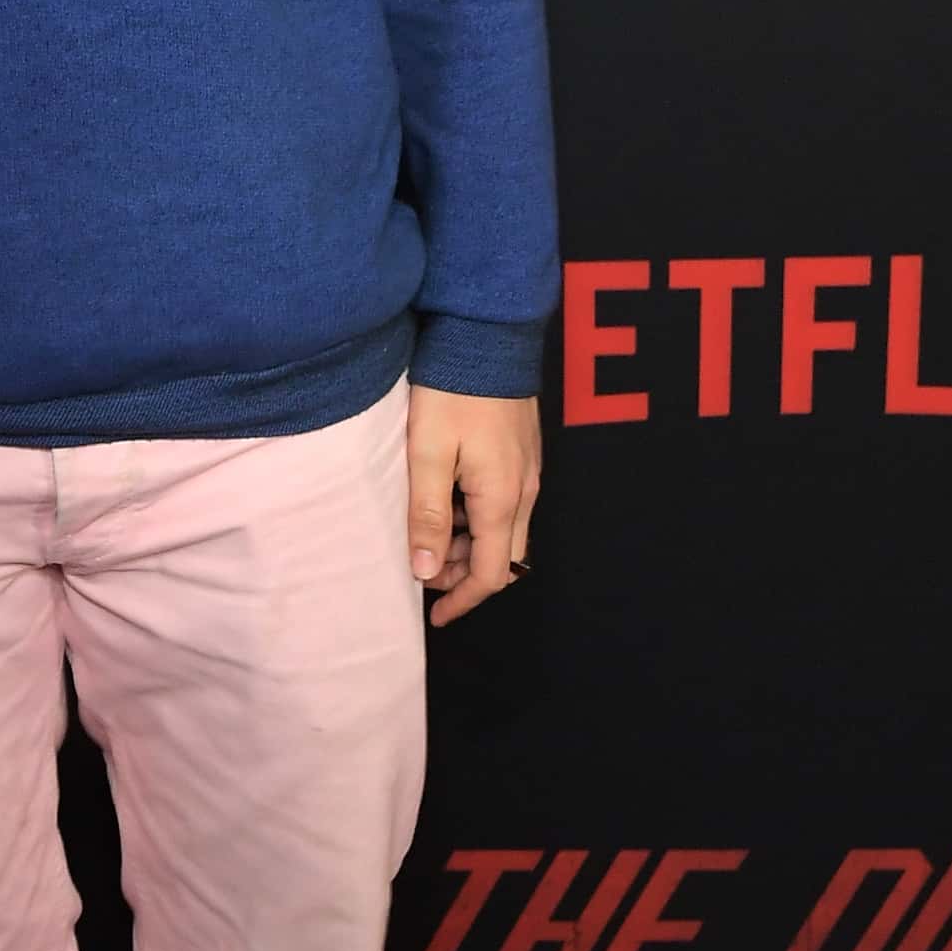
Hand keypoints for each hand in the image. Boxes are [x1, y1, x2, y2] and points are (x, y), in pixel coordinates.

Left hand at [406, 387, 541, 626]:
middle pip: (503, 558)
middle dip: (465, 574)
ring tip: (427, 534)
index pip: (491, 574)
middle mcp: (525, 491)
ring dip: (470, 545)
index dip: (463, 600)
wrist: (486, 334)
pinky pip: (507, 504)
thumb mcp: (427, 454)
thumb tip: (426, 572)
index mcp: (502, 499)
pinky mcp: (523, 454)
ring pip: (505, 531)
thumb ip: (427, 515)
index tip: (434, 616)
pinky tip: (446, 500)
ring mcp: (529, 471)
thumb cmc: (452, 392)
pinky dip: (478, 518)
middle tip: (423, 569)